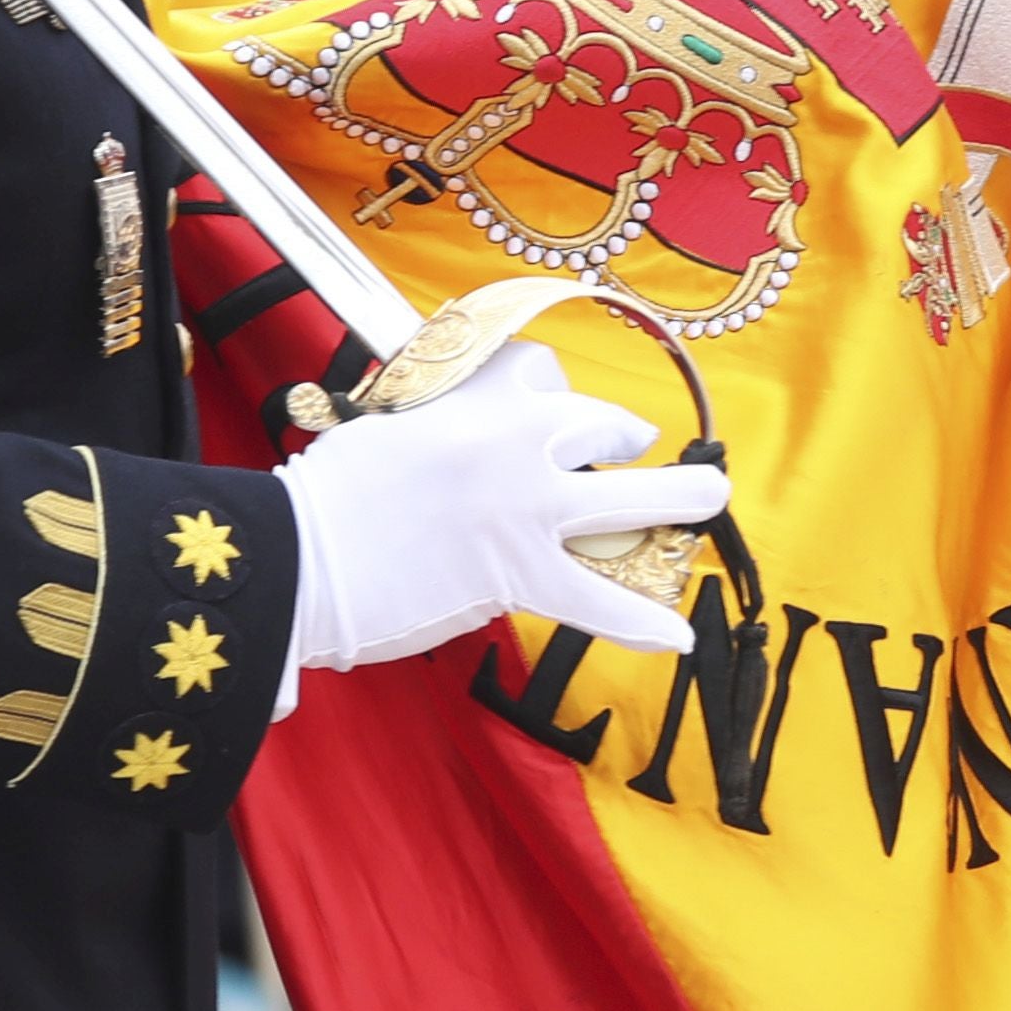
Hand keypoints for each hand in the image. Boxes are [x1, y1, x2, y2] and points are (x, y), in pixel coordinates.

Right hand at [281, 342, 730, 671]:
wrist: (300, 557)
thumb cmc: (324, 500)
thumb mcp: (381, 431)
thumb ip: (429, 434)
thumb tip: (442, 456)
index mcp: (470, 402)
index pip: (538, 374)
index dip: (555, 395)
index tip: (558, 410)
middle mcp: (513, 445)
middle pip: (599, 425)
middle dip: (627, 437)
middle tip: (639, 446)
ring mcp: (527, 509)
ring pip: (628, 500)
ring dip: (679, 501)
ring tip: (709, 504)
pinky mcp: (522, 574)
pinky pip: (599, 601)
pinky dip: (641, 622)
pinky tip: (676, 636)